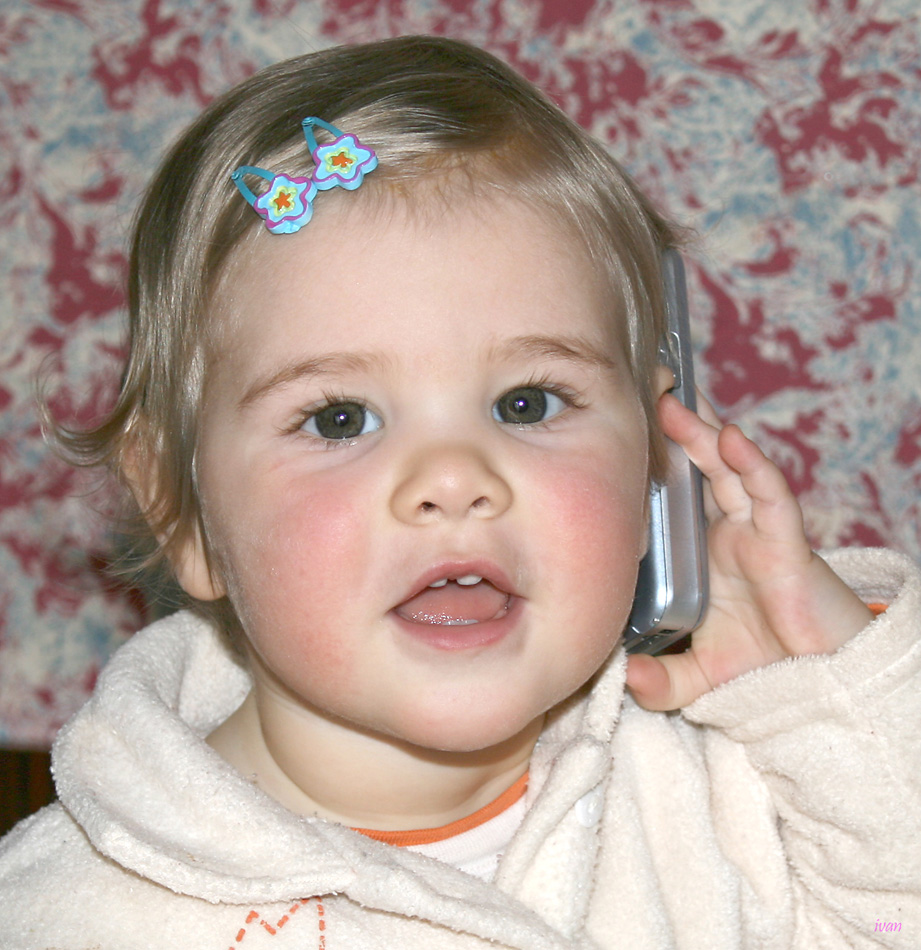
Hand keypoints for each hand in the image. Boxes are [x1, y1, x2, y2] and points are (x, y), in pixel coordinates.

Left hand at [626, 392, 875, 710]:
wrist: (821, 691)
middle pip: (698, 470)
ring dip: (705, 434)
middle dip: (674, 431)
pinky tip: (732, 439)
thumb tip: (625, 679)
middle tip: (643, 392)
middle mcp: (728, 535)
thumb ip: (662, 682)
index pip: (673, 496)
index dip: (651, 464)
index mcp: (703, 553)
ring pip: (730, 471)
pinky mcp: (788, 543)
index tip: (616, 432)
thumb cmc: (767, 671)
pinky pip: (771, 495)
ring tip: (674, 401)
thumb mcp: (701, 678)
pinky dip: (753, 466)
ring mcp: (757, 534)